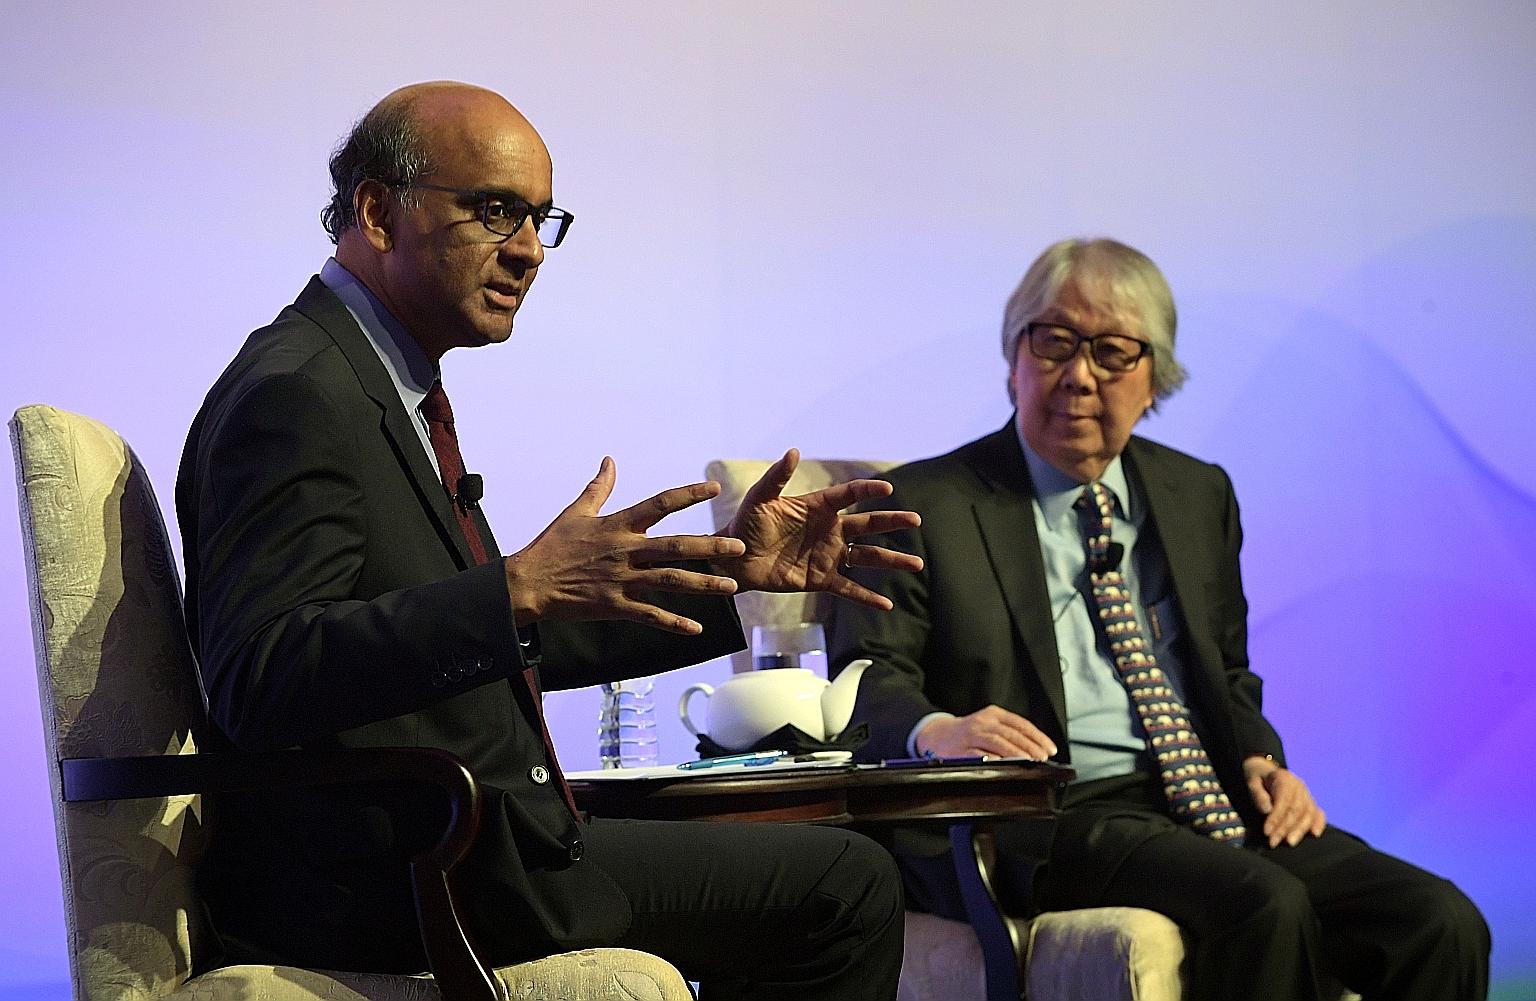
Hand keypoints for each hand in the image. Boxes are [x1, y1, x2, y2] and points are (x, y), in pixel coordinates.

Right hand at [503, 457, 746, 634]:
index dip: (688, 495)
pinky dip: (674, 623)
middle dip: (709, 546)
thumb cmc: (552, 545)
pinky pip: (650, 615)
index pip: (660, 504)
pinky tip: (696, 628)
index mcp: (618, 525)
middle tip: (738, 547)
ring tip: (731, 587)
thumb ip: (599, 487)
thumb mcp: (576, 512)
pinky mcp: (616, 605)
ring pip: (670, 581)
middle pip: (676, 546)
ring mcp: (622, 580)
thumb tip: (609, 460)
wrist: (529, 583)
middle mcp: (625, 550)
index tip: (714, 490)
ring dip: (703, 585)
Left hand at [713, 448, 922, 609]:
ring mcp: (828, 555)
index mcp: (818, 507)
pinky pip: (849, 588)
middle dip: (893, 522)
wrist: (735, 559)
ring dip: (892, 561)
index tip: (887, 488)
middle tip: (916, 520)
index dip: (868, 490)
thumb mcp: (760, 499)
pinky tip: (887, 605)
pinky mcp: (821, 579)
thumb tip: (793, 451)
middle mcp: (829, 530)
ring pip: (867, 558)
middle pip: (868, 525)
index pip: (849, 495)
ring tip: (917, 565)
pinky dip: (867, 597)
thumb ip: (776, 477)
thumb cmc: (746, 524)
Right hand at [916, 706, 1057, 760]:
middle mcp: (982, 722)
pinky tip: (1004, 764)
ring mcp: (971, 735)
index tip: (1049, 748)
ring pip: (998, 742)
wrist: (936, 734)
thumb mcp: (988, 723)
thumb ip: (1009, 732)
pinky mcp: (961, 750)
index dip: (1038, 737)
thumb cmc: (967, 732)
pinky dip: (993, 759)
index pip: (1021, 724)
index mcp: (993, 714)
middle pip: (1011, 733)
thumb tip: (1036, 748)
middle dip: (1030, 747)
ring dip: (1015, 752)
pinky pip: (980, 754)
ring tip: (1029, 761)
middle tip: (1042, 757)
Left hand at [1243, 755, 1326, 847]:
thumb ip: (1258, 795)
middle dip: (1285, 828)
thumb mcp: (1251, 782)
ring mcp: (1307, 794)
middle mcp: (1299, 786)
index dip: (1276, 818)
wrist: (1265, 771)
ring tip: (1289, 843)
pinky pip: (1318, 813)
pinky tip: (1314, 834)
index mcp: (1284, 778)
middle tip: (1273, 842)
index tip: (1267, 832)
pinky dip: (1318, 823)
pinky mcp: (1310, 802)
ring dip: (1299, 830)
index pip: (1283, 801)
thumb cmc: (1258, 778)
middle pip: (1296, 810)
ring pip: (1308, 814)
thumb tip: (1267, 810)